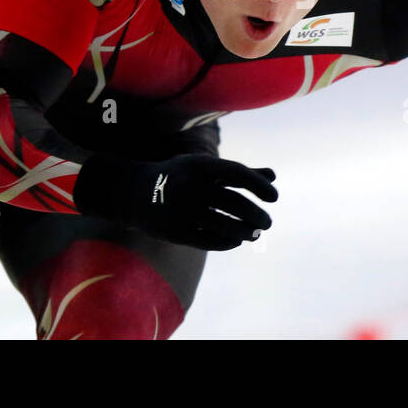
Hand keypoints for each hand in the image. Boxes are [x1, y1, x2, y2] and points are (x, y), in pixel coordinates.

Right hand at [75, 152, 277, 250]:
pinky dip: (228, 242)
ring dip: (245, 231)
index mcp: (199, 165)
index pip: (237, 173)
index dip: (258, 185)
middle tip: (268, 222)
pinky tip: (237, 240)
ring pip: (223, 224)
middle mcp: (190, 186)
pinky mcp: (175, 231)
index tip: (274, 197)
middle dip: (255, 214)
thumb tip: (273, 176)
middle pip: (233, 202)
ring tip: (256, 233)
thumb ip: (239, 173)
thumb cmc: (180, 177)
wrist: (133, 192)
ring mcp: (181, 210)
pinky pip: (209, 241)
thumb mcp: (206, 169)